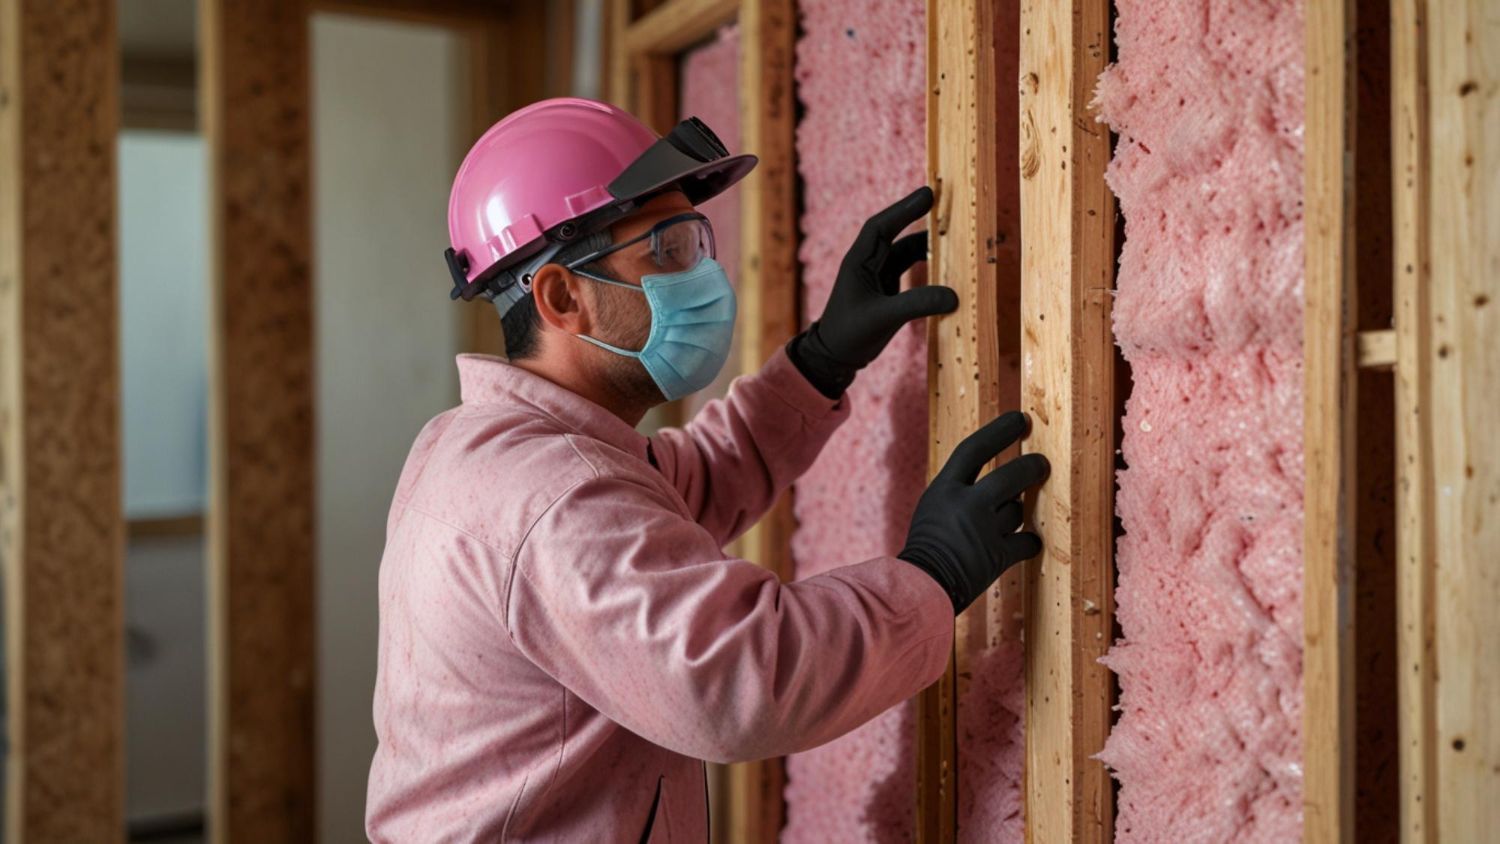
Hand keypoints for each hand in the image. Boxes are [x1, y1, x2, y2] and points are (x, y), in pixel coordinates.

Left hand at [786, 186, 958, 397]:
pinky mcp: (885, 289)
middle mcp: (867, 263)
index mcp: (858, 262)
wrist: (834, 357)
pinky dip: (924, 262)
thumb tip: (953, 295)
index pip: (881, 226)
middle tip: (941, 199)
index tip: (928, 194)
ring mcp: (877, 275)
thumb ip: (917, 305)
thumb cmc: (849, 335)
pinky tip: (942, 261)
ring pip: (903, 250)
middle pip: (893, 231)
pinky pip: (907, 267)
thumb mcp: (883, 318)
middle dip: (915, 215)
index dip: (904, 208)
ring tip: (949, 232)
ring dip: (924, 242)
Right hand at [899, 412, 1049, 613]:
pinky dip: (1028, 543)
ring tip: (999, 526)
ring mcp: (984, 530)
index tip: (1019, 419)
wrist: (920, 585)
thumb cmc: (927, 546)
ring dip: (1015, 515)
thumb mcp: (933, 507)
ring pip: (1017, 510)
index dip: (999, 431)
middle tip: (1041, 464)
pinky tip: (1025, 544)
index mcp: (944, 489)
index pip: (974, 449)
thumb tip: (1001, 482)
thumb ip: (960, 492)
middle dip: (1031, 467)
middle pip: (1011, 476)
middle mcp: (966, 505)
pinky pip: (1027, 541)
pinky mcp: (997, 556)